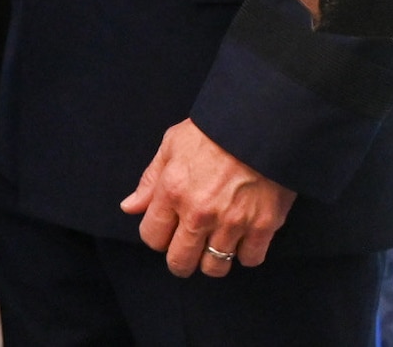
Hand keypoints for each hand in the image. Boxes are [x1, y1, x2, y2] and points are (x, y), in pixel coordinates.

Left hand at [119, 119, 295, 277]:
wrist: (260, 124)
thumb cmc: (212, 131)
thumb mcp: (171, 145)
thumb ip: (150, 180)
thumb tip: (129, 207)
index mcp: (173, 192)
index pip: (152, 237)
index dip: (157, 236)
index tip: (167, 230)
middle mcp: (199, 214)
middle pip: (180, 262)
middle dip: (180, 259)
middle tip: (189, 248)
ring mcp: (232, 223)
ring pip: (215, 267)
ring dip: (213, 260)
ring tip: (216, 243)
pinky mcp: (263, 226)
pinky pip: (250, 260)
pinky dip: (246, 253)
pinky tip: (243, 237)